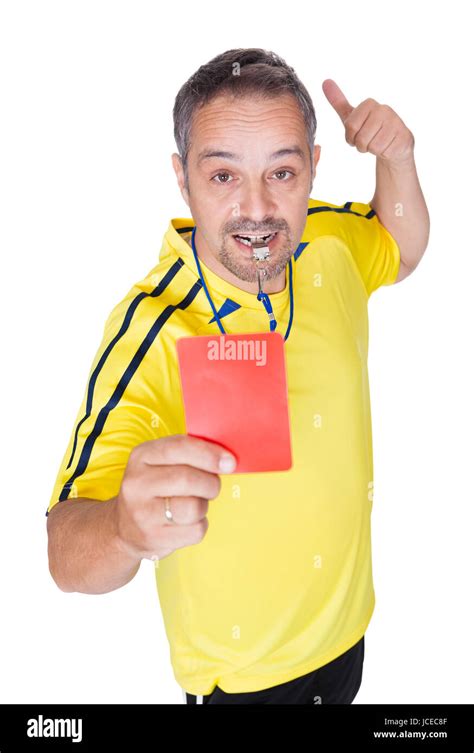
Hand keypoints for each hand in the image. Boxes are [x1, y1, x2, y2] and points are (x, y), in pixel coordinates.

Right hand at [115, 434, 235, 561]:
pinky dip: (199, 526)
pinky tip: (186, 522)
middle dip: (210, 483)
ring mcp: (142, 512)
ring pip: (194, 507)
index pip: (179, 447)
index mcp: (142, 456)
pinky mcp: (152, 538)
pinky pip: (195, 530)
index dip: (209, 454)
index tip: (229, 463)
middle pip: (188, 479)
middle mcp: (137, 483)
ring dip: (203, 506)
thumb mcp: (161, 463)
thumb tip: (227, 460)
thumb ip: (190, 453)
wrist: (124, 527)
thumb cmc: (155, 489)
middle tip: (211, 487)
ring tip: (194, 505)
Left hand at [322, 78, 414, 164]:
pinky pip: (384, 152)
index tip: (356, 135)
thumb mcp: (352, 117)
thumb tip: (325, 82)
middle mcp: (384, 109)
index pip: (350, 126)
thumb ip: (338, 101)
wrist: (392, 144)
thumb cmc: (370, 130)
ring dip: (372, 150)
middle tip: (368, 141)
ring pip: (373, 147)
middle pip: (361, 138)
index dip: (350, 137)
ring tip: (378, 143)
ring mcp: (396, 122)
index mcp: (369, 104)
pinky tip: (388, 146)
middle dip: (361, 146)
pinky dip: (384, 154)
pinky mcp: (404, 136)